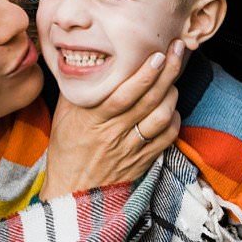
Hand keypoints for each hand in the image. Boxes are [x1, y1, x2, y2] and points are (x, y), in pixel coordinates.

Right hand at [40, 41, 184, 198]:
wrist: (72, 190)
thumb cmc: (67, 148)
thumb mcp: (64, 115)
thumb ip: (79, 89)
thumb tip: (89, 58)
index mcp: (93, 119)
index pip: (123, 94)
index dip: (143, 75)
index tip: (156, 55)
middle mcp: (114, 133)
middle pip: (148, 100)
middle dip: (167, 72)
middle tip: (177, 51)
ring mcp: (131, 148)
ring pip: (161, 118)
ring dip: (172, 95)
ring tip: (173, 78)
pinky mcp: (143, 160)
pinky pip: (166, 138)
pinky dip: (174, 120)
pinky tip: (171, 108)